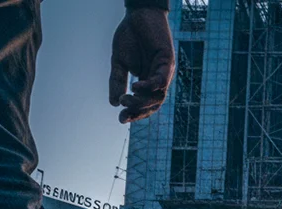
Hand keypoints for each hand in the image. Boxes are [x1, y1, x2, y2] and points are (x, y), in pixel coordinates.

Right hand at [110, 8, 175, 122]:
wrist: (137, 15)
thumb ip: (117, 82)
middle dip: (138, 111)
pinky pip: (161, 79)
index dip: (135, 113)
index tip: (121, 119)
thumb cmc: (130, 38)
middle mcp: (158, 79)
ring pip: (159, 96)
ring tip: (126, 99)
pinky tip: (136, 86)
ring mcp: (164, 71)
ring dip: (142, 101)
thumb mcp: (119, 62)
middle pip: (153, 104)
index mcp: (147, 81)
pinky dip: (149, 86)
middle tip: (123, 114)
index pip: (144, 103)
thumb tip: (113, 103)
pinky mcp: (168, 61)